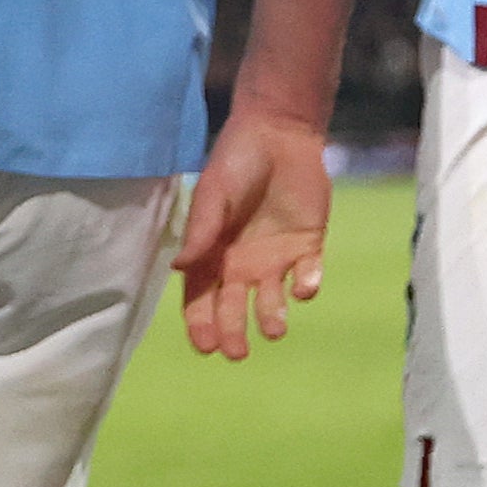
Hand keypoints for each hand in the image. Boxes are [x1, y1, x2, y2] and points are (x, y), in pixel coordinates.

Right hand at [173, 103, 334, 361]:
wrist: (279, 133)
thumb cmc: (235, 162)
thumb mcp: (213, 195)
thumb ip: (200, 232)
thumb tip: (177, 268)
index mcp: (212, 254)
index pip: (201, 298)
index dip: (201, 324)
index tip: (205, 346)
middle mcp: (241, 264)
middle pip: (234, 307)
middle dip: (233, 331)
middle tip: (236, 352)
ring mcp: (276, 258)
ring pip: (273, 300)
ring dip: (273, 316)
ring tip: (274, 328)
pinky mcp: (308, 246)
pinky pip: (309, 274)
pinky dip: (308, 284)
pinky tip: (303, 287)